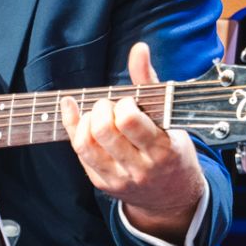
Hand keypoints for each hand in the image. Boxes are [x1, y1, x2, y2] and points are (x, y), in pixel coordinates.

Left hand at [59, 42, 205, 245]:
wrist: (172, 197)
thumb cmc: (172, 149)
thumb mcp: (171, 119)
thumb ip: (150, 83)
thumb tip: (138, 48)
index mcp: (162, 150)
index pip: (129, 121)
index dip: (123, 105)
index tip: (129, 103)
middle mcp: (139, 168)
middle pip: (103, 131)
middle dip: (101, 109)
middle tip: (111, 107)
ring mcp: (118, 179)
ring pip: (85, 144)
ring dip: (86, 120)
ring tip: (98, 114)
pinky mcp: (102, 183)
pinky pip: (78, 153)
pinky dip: (73, 127)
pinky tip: (75, 111)